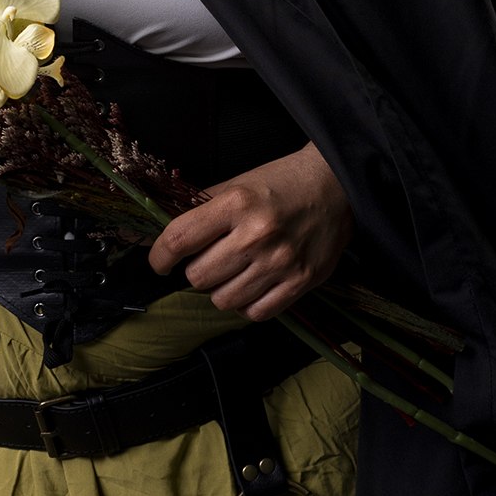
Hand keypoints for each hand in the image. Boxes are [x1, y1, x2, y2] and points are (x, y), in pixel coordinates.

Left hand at [148, 142, 352, 320]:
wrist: (336, 185)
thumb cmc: (282, 183)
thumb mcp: (238, 183)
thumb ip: (203, 209)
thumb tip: (167, 237)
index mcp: (237, 203)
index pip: (179, 239)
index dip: (159, 256)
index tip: (160, 262)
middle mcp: (257, 235)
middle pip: (199, 277)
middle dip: (196, 271)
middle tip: (209, 259)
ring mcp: (281, 262)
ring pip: (224, 300)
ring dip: (221, 289)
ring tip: (233, 272)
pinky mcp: (301, 282)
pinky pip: (255, 312)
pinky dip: (247, 304)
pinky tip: (251, 285)